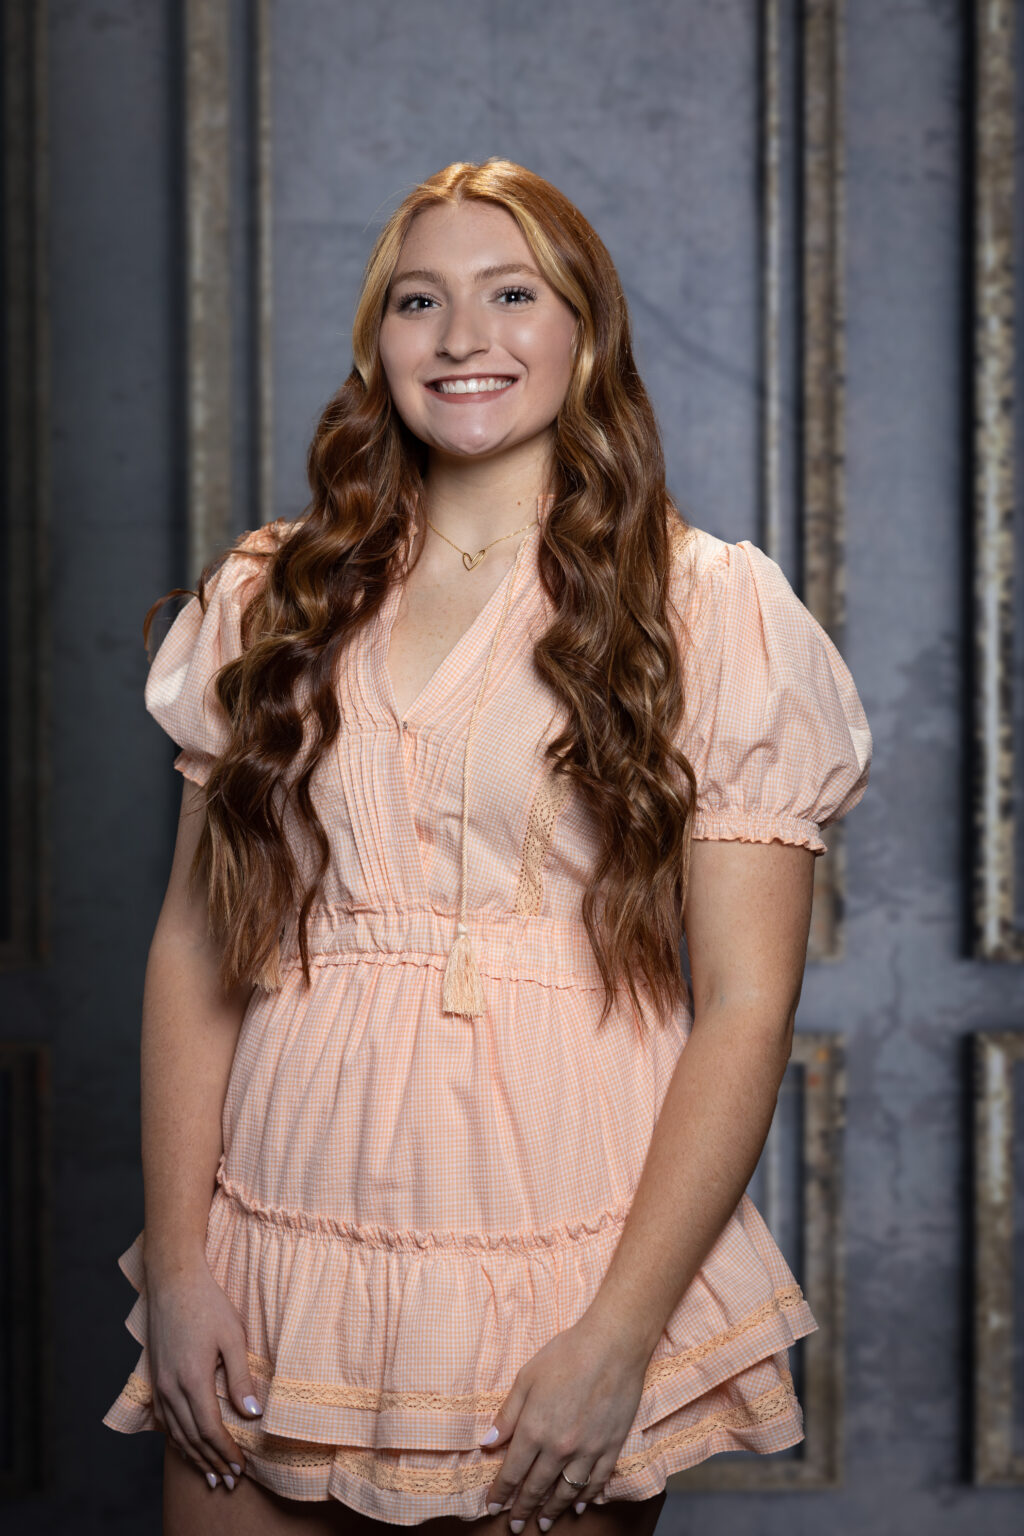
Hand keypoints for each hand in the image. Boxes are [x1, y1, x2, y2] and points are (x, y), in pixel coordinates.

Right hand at [146, 1258, 263, 1488]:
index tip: (241, 1466)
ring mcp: (159, 1383)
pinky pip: (164, 1419)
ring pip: (175, 1432)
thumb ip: (241, 1378)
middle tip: (229, 1481)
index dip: (226, 1451)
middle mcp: (171, 1387)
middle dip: (211, 1461)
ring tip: (210, 1474)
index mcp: (192, 1379)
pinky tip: (186, 1445)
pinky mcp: (155, 1376)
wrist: (174, 1280)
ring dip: (193, 1456)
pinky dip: (177, 1439)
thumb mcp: (233, 1336)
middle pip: (191, 1437)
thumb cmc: (208, 1304)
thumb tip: (252, 1414)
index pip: (209, 1429)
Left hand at [478, 1315, 647, 1528]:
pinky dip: (586, 1497)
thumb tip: (487, 1444)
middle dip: (523, 1509)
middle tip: (515, 1526)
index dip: (501, 1493)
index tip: (493, 1508)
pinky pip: (596, 1481)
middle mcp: (559, 1448)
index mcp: (534, 1430)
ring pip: (566, 1491)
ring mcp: (588, 1450)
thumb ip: (507, 1415)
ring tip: (542, 1523)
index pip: (512, 1472)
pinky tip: (578, 1505)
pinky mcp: (611, 1447)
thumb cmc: (565, 1355)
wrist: (612, 1346)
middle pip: (537, 1487)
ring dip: (552, 1510)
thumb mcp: (526, 1378)